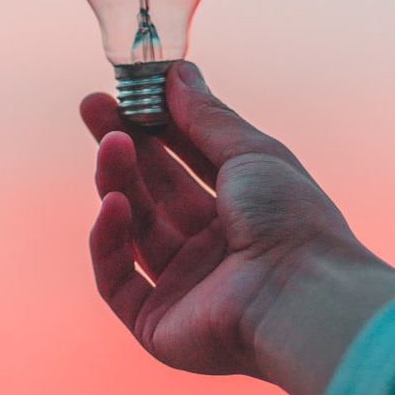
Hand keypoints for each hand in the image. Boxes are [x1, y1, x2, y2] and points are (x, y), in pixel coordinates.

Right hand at [81, 62, 394, 394]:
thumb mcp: (251, 152)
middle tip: (92, 106)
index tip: (125, 91)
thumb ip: (207, 116)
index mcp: (240, 210)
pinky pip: (117, 279)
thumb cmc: (290, 219)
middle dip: (122, 146)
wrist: (302, 296)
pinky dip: (109, 241)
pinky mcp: (157, 323)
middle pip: (153, 190)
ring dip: (117, 182)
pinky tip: (113, 204)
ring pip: (134, 228)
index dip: (154, 126)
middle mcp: (211, 248)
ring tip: (110, 144)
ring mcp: (183, 286)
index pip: (185, 161)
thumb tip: (178, 72)